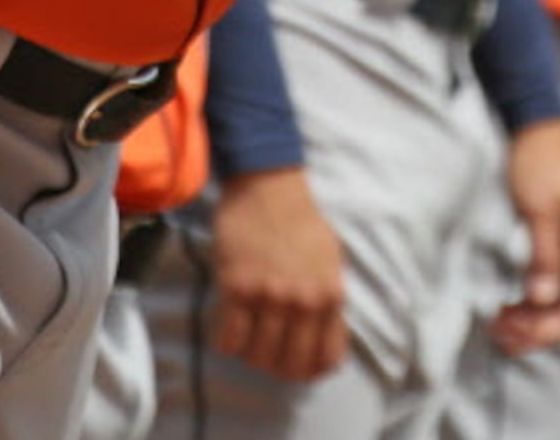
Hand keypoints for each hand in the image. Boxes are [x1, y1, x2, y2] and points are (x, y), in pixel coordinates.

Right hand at [210, 167, 351, 382]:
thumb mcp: (330, 262)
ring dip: (250, 355)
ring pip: (257, 357)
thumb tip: (324, 344)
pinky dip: (228, 342)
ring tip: (248, 337)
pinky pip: (229, 340)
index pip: (326, 359)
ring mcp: (270, 296)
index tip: (297, 368)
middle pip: (289, 365)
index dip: (310, 371)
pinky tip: (230, 328)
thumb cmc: (301, 222)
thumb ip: (328, 302)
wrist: (269, 187)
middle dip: (277, 368)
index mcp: (331, 295)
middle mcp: (303, 301)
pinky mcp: (237, 289)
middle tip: (266, 357)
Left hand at [491, 119, 559, 356]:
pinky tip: (505, 308)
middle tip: (504, 338)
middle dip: (541, 329)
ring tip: (499, 328)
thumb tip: (542, 299)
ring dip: (532, 319)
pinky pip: (547, 285)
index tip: (526, 335)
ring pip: (558, 300)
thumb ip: (545, 255)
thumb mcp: (540, 208)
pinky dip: (528, 302)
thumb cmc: (541, 161)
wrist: (537, 127)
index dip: (559, 326)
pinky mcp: (555, 245)